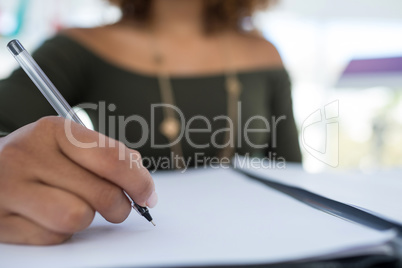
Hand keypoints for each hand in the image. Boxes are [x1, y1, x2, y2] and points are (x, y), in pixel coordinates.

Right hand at [0, 116, 156, 244]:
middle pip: (101, 193)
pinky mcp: (0, 221)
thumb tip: (140, 179)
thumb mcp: (67, 143)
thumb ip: (106, 155)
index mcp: (53, 130)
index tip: (147, 195)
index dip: (139, 181)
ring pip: (77, 217)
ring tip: (80, 208)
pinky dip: (61, 231)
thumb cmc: (37, 157)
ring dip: (87, 218)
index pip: (111, 158)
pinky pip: (52, 237)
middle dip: (120, 206)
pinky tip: (51, 216)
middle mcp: (27, 155)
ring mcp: (9, 189)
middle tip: (120, 207)